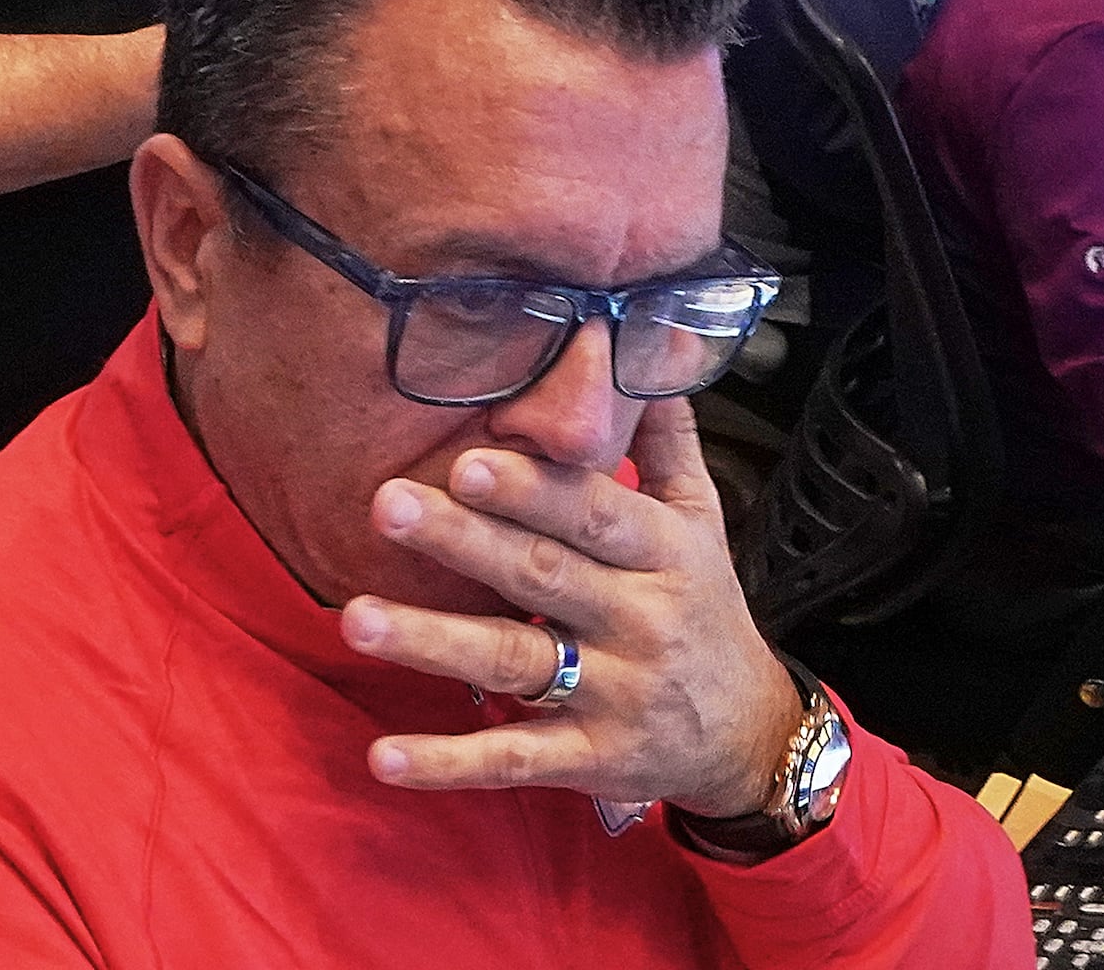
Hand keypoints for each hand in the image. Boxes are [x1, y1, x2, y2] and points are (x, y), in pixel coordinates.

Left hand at [342, 400, 797, 818]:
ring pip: (515, 661)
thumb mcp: (702, 519)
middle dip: (463, 541)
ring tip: (355, 619)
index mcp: (662, 553)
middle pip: (541, 575)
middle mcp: (638, 620)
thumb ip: (664, 437)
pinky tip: (385, 756)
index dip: (532, 490)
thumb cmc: (705, 608)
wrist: (748, 735)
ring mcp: (612, 694)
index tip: (466, 461)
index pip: (592, 514)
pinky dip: (449, 763)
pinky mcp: (588, 760)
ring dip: (433, 643)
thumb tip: (633, 339)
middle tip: (386, 506)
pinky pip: (512, 760)